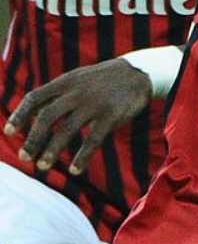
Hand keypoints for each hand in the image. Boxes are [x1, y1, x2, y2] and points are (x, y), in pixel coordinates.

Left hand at [3, 58, 150, 174]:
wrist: (138, 73)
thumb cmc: (103, 80)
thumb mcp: (78, 79)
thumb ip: (58, 93)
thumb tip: (32, 114)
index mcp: (65, 82)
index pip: (35, 97)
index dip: (20, 115)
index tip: (9, 132)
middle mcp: (76, 92)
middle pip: (46, 117)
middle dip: (32, 139)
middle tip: (25, 157)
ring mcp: (94, 104)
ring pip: (66, 130)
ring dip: (52, 151)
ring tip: (42, 166)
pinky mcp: (111, 116)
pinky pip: (93, 140)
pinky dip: (82, 156)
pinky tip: (75, 170)